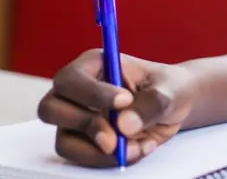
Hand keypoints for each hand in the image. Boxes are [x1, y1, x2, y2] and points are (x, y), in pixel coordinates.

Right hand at [36, 49, 197, 166]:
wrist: (175, 107)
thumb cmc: (168, 88)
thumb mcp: (169, 89)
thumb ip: (151, 103)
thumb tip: (123, 125)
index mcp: (94, 65)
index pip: (72, 78)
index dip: (92, 93)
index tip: (124, 101)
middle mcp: (77, 91)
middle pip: (51, 109)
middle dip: (86, 125)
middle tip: (116, 137)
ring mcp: (77, 118)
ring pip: (64, 140)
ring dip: (97, 151)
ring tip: (135, 146)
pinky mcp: (84, 142)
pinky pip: (80, 157)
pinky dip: (106, 160)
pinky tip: (136, 149)